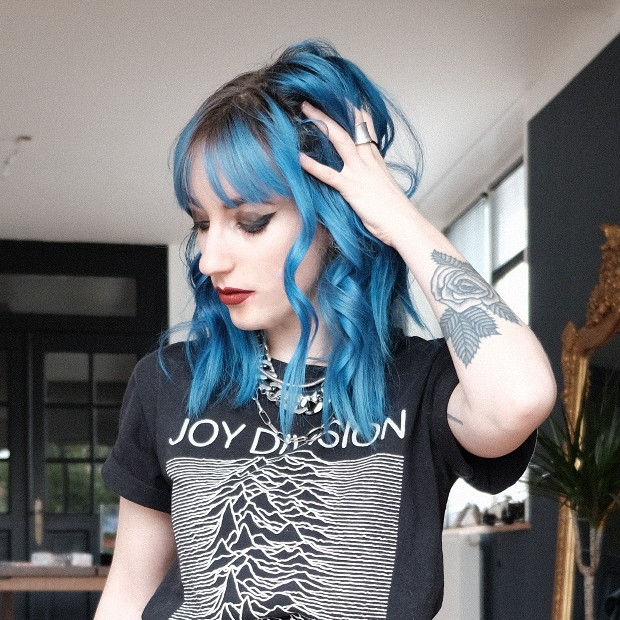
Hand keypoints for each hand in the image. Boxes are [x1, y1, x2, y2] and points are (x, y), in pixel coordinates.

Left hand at [299, 101, 413, 246]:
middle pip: (349, 129)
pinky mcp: (352, 188)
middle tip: (311, 103)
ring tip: (305, 113)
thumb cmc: (396, 213)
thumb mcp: (386, 190)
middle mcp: (368, 162)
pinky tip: (299, 158)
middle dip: (329, 114)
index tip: (343, 99)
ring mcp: (360, 173)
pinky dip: (313, 166)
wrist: (404, 224)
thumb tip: (370, 182)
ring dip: (322, 125)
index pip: (366, 129)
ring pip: (340, 141)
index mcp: (376, 162)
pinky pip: (329, 174)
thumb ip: (375, 181)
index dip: (355, 113)